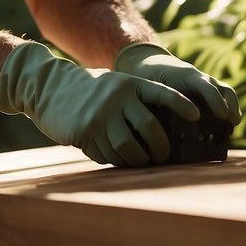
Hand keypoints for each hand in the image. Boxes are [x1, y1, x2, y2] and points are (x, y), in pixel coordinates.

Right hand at [0, 42, 197, 166]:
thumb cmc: (88, 90)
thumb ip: (134, 101)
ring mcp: (101, 115)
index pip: (163, 94)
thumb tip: (160, 131)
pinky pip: (108, 154)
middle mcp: (118, 97)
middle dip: (161, 147)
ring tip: (143, 161)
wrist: (48, 87)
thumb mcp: (113, 86)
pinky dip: (116, 160)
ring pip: (130, 147)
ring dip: (140, 159)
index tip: (197, 116)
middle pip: (151, 128)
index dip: (182, 105)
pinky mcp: (86, 131)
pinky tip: (116, 157)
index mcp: (129, 84)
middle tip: (164, 155)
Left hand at [114, 43, 240, 123]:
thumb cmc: (146, 78)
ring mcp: (204, 82)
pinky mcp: (206, 89)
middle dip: (228, 104)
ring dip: (232, 106)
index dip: (214, 100)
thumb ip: (155, 104)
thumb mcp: (148, 88)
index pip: (204, 86)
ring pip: (224, 90)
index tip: (221, 115)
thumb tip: (158, 129)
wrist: (149, 64)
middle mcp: (198, 77)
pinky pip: (222, 95)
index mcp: (184, 75)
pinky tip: (229, 125)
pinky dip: (229, 107)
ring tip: (234, 124)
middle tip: (233, 122)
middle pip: (220, 88)